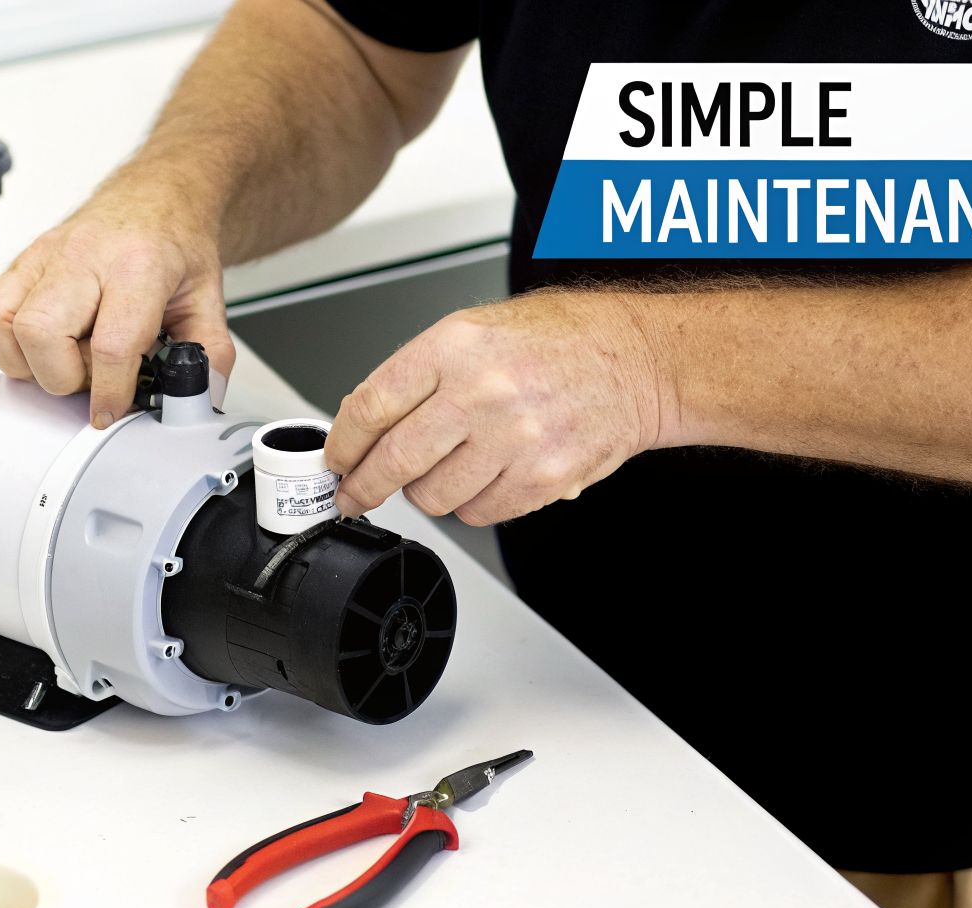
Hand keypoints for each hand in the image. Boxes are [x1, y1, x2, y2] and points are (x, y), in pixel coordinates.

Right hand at [0, 175, 233, 427]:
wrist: (155, 198)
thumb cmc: (173, 243)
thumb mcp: (208, 298)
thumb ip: (210, 353)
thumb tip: (201, 396)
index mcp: (137, 265)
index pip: (111, 343)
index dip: (109, 391)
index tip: (110, 411)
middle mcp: (82, 256)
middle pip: (41, 333)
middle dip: (63, 376)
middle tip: (93, 375)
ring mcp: (42, 256)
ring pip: (1, 323)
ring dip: (30, 361)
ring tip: (68, 357)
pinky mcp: (19, 262)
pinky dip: (5, 343)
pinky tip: (43, 344)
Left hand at [323, 289, 679, 524]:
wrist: (634, 360)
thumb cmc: (560, 340)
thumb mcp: (476, 330)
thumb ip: (419, 375)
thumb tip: (365, 425)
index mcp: (454, 347)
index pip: (371, 406)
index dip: (344, 443)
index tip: (336, 460)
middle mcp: (481, 392)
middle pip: (393, 460)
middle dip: (365, 485)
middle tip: (357, 493)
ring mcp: (513, 439)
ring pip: (432, 497)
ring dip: (427, 493)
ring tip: (446, 470)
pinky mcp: (541, 478)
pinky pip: (478, 513)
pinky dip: (471, 505)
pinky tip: (485, 478)